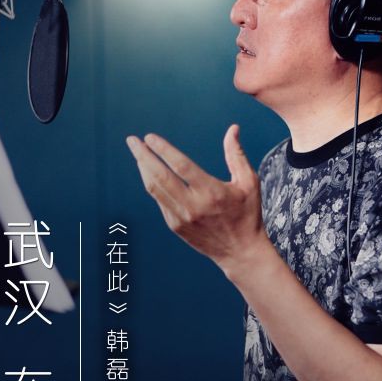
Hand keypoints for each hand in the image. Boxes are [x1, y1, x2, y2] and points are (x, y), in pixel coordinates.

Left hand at [126, 124, 266, 271]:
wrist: (240, 252)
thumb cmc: (247, 214)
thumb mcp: (249, 182)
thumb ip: (236, 154)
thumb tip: (233, 128)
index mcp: (212, 192)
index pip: (180, 166)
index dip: (163, 150)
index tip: (150, 137)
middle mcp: (193, 206)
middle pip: (160, 176)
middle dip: (143, 156)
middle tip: (132, 141)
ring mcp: (181, 218)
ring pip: (155, 189)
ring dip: (143, 168)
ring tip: (137, 153)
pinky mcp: (175, 225)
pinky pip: (159, 200)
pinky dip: (152, 184)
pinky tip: (149, 171)